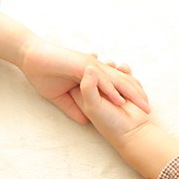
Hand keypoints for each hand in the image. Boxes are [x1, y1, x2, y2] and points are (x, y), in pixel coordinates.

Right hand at [19, 37, 149, 125]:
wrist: (30, 58)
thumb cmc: (42, 74)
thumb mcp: (60, 97)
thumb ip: (72, 107)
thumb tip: (84, 121)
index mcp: (90, 75)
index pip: (114, 87)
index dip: (127, 99)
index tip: (137, 112)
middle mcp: (94, 69)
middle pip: (121, 83)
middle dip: (135, 97)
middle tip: (148, 111)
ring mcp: (89, 66)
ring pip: (114, 80)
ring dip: (129, 93)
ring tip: (142, 105)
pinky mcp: (81, 66)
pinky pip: (99, 79)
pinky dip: (110, 89)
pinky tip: (120, 100)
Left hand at [76, 64, 178, 178]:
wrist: (133, 132)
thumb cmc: (110, 122)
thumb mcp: (94, 106)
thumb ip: (89, 87)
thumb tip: (89, 67)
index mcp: (85, 97)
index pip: (77, 78)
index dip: (76, 68)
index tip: (77, 59)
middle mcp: (97, 93)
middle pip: (93, 72)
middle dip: (97, 64)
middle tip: (96, 57)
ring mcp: (111, 91)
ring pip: (110, 71)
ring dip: (112, 66)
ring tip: (113, 65)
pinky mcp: (125, 89)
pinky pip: (124, 74)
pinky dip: (125, 71)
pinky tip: (124, 70)